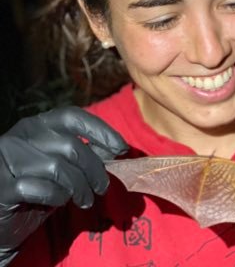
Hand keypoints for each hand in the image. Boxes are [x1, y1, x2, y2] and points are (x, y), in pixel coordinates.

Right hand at [0, 106, 128, 264]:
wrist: (5, 218)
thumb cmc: (41, 186)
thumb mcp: (67, 165)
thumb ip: (88, 152)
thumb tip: (118, 148)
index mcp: (39, 124)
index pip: (73, 116)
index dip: (101, 130)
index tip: (121, 148)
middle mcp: (22, 135)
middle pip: (71, 146)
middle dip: (94, 170)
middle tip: (102, 187)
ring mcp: (8, 158)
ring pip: (57, 168)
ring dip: (79, 187)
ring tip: (86, 200)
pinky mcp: (2, 186)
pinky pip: (40, 189)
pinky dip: (57, 197)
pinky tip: (60, 201)